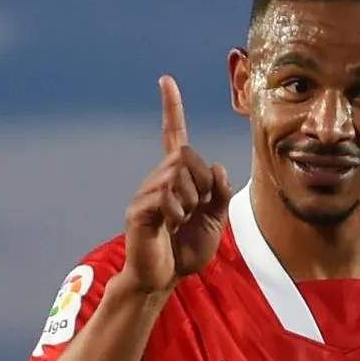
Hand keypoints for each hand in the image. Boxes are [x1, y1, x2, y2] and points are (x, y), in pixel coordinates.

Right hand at [121, 76, 231, 292]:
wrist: (164, 279)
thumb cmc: (186, 249)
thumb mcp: (215, 221)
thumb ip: (220, 194)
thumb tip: (218, 168)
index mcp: (177, 178)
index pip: (174, 136)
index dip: (172, 109)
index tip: (166, 81)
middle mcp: (158, 179)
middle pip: (186, 155)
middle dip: (202, 180)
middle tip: (198, 207)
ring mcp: (146, 193)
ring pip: (177, 174)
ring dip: (191, 199)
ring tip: (182, 220)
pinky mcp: (139, 210)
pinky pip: (165, 196)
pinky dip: (177, 212)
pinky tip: (170, 226)